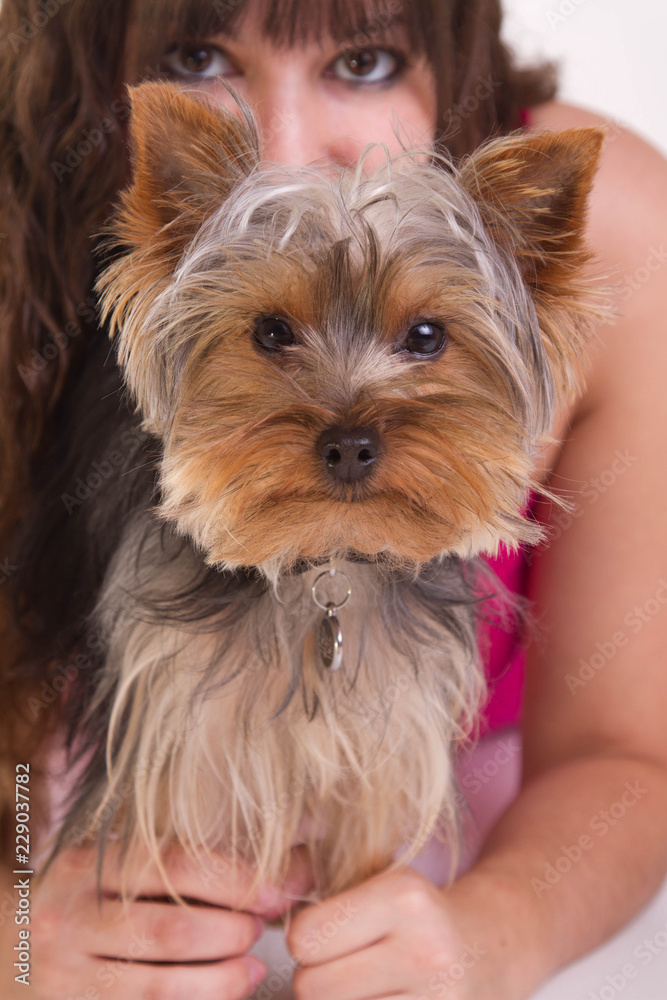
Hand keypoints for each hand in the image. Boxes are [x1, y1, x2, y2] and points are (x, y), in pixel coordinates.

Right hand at [25, 841, 312, 999]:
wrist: (7, 951)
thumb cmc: (86, 901)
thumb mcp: (116, 868)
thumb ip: (182, 865)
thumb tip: (283, 871)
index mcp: (88, 865)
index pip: (172, 865)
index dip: (234, 879)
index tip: (276, 890)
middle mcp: (70, 918)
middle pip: (170, 928)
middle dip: (231, 931)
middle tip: (261, 928)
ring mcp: (66, 975)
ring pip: (159, 985)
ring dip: (221, 979)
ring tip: (252, 966)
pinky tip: (225, 992)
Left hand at [287, 865, 515, 999]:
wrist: (490, 948)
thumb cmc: (416, 917)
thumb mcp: (380, 885)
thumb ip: (328, 908)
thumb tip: (271, 941)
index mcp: (404, 897)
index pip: (305, 937)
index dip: (305, 940)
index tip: (323, 936)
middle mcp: (426, 950)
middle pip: (312, 989)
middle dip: (315, 982)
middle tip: (345, 969)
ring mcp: (439, 999)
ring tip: (365, 989)